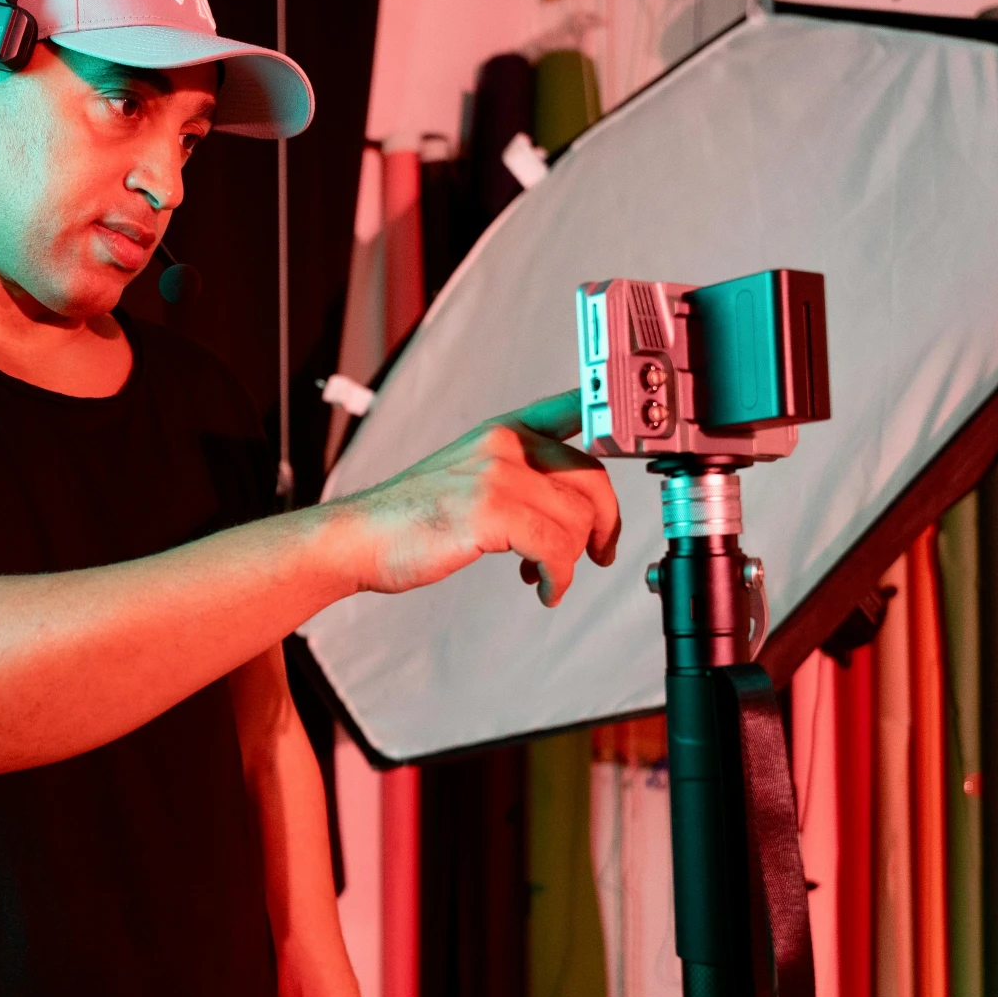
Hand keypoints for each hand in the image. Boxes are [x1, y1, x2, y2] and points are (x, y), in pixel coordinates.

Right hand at [335, 389, 617, 606]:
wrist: (358, 538)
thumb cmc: (411, 518)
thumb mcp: (467, 475)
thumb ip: (518, 477)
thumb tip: (572, 510)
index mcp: (503, 429)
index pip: (573, 407)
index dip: (614, 414)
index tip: (639, 434)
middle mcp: (504, 443)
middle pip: (592, 476)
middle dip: (605, 522)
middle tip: (598, 553)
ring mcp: (497, 473)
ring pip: (577, 519)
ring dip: (572, 562)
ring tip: (548, 579)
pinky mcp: (490, 510)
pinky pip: (555, 549)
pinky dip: (557, 579)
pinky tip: (541, 590)